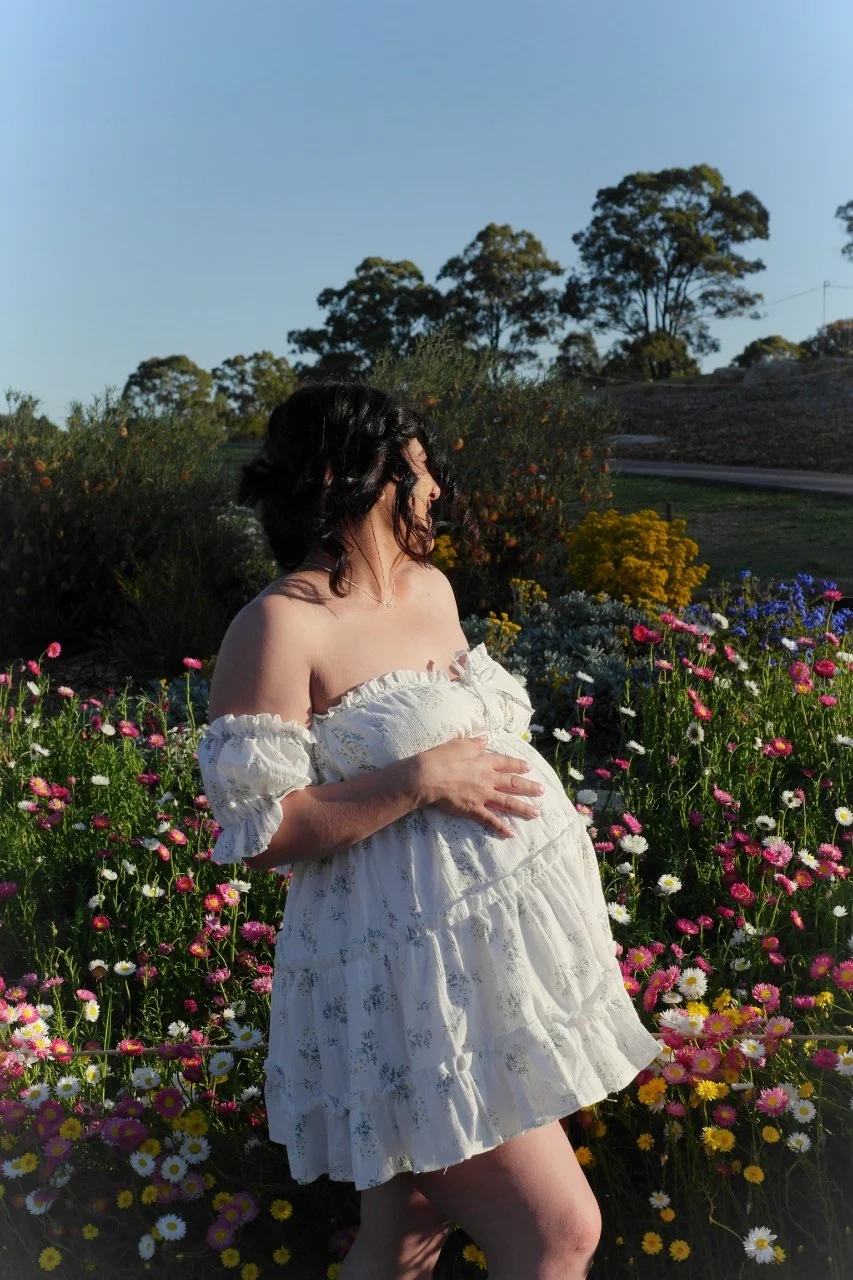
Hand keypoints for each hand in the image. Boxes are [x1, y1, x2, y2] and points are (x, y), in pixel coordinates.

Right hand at [415, 734, 544, 837]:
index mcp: (485, 761)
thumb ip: (475, 743)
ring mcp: (483, 795)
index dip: (518, 765)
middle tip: (542, 791)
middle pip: (513, 783)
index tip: (528, 768)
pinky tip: (511, 833)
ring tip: (536, 813)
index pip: (506, 763)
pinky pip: (491, 820)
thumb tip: (485, 739)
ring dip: (523, 808)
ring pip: (508, 802)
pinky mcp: (474, 809)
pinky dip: (501, 827)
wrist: (429, 776)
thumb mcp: (459, 744)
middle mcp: (488, 779)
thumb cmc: (442, 758)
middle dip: (529, 787)